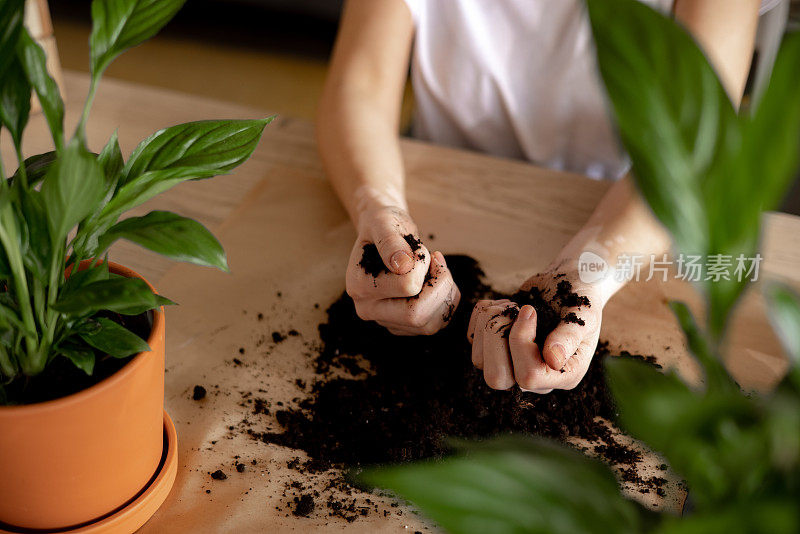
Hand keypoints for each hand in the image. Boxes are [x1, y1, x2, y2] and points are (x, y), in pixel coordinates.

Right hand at [345, 206, 460, 334]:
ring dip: (445, 295)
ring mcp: (386, 321)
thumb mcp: (384, 222)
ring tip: (438, 270)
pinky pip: (435, 324)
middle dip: (439, 285)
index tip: (419, 249)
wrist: (382, 233)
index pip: (407, 286)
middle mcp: (368, 310)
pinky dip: (446, 303)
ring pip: (430, 325)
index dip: (423, 265)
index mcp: (359, 286)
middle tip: (437, 261)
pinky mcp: (403, 326)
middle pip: (416, 315)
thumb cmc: (383, 225)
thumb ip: (390, 241)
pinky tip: (438, 282)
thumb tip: (403, 265)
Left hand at [467, 271, 603, 392]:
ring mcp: (513, 365)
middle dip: (497, 338)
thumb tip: (553, 360)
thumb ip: (570, 336)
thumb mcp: (584, 312)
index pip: (528, 376)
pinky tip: (504, 304)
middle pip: (496, 379)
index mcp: (563, 375)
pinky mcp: (495, 348)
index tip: (529, 311)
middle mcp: (536, 378)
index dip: (522, 342)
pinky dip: (482, 315)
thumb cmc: (580, 297)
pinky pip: (472, 339)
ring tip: (512, 305)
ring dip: (491, 323)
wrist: (568, 282)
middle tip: (515, 309)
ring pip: (479, 361)